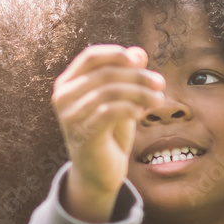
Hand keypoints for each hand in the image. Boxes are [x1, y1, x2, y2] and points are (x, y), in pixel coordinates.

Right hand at [52, 45, 163, 222]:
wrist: (98, 170)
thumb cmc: (108, 130)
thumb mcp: (120, 99)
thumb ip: (127, 75)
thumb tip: (138, 52)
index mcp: (67, 83)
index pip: (89, 57)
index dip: (115, 54)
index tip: (139, 60)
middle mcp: (62, 97)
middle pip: (105, 73)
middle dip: (137, 76)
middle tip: (160, 84)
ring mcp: (70, 116)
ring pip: (109, 92)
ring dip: (140, 93)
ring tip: (158, 100)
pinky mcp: (82, 133)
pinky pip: (110, 111)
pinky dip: (131, 108)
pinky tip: (141, 113)